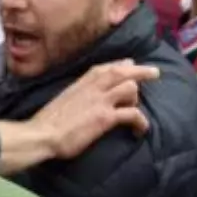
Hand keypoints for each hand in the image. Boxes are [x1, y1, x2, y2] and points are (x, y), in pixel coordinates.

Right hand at [30, 60, 158, 159]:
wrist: (42, 134)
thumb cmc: (48, 121)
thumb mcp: (63, 99)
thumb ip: (77, 94)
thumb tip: (86, 96)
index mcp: (80, 83)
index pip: (104, 68)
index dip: (120, 64)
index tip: (130, 63)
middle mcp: (92, 87)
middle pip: (122, 72)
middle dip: (141, 71)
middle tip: (155, 73)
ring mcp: (100, 101)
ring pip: (130, 88)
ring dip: (137, 98)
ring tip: (135, 110)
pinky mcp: (106, 117)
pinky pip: (133, 114)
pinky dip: (141, 122)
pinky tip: (141, 130)